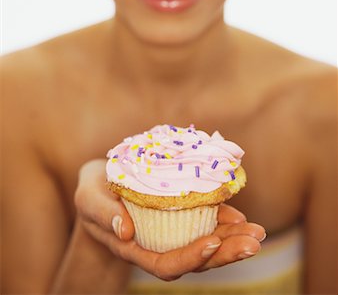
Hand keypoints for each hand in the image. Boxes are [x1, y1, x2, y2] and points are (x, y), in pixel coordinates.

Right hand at [75, 159, 265, 280]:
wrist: (99, 187)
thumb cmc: (91, 194)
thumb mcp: (88, 199)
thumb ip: (103, 215)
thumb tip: (125, 231)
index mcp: (134, 247)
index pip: (165, 264)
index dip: (191, 257)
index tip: (212, 243)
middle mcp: (156, 246)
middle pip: (195, 259)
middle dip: (226, 253)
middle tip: (254, 241)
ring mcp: (169, 233)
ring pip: (204, 244)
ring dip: (232, 239)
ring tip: (257, 231)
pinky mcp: (177, 217)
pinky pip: (202, 223)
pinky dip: (221, 220)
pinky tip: (238, 214)